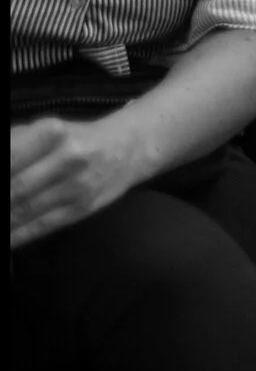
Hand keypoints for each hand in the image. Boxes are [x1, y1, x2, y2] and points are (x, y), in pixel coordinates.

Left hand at [11, 118, 143, 248]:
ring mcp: (76, 186)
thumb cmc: (75, 138)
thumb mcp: (43, 130)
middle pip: (13, 188)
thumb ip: (12, 144)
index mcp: (51, 132)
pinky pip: (40, 226)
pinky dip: (14, 236)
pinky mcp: (82, 208)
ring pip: (23, 210)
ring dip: (3, 222)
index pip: (9, 159)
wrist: (129, 148)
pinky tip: (4, 240)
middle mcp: (67, 158)